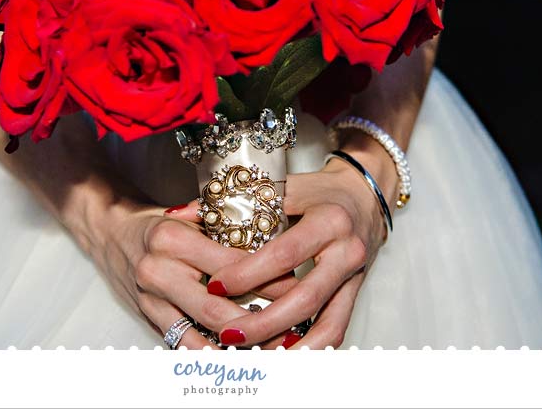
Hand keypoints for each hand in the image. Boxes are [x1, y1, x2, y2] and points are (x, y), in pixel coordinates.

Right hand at [91, 198, 295, 348]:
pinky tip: (236, 356)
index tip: (294, 289)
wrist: (110, 233)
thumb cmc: (156, 224)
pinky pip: (183, 342)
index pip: (231, 265)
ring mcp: (151, 298)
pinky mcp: (148, 316)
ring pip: (202, 330)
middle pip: (217, 307)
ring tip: (271, 349)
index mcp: (173, 239)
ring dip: (238, 344)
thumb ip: (225, 231)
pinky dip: (211, 352)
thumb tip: (273, 251)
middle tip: (290, 326)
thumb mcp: (189, 216)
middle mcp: (158, 271)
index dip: (266, 280)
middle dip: (258, 320)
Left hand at [202, 146, 394, 348]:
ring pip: (325, 323)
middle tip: (228, 332)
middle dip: (264, 321)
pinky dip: (310, 348)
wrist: (364, 194)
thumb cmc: (317, 190)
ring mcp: (354, 277)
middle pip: (305, 297)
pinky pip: (336, 329)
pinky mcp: (355, 293)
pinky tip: (281, 354)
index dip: (248, 273)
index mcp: (328, 221)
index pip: (284, 253)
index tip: (215, 284)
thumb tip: (177, 213)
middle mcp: (347, 251)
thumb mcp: (280, 186)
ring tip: (252, 353)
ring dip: (288, 343)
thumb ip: (229, 202)